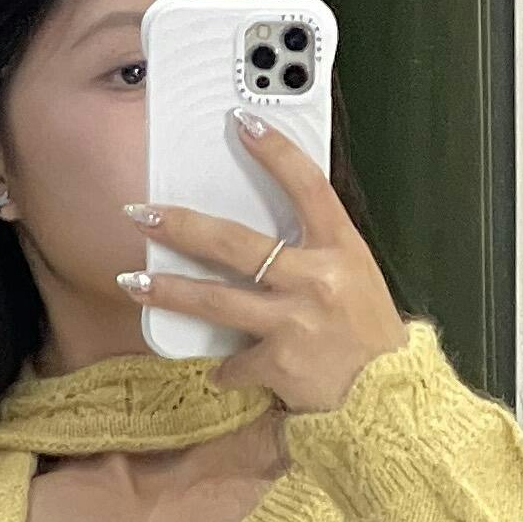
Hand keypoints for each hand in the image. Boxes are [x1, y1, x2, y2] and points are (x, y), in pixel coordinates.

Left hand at [118, 110, 405, 414]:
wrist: (389, 399)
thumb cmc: (367, 332)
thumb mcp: (354, 274)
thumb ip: (316, 248)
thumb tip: (263, 228)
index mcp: (341, 248)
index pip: (308, 186)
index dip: (275, 152)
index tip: (241, 122)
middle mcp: (317, 280)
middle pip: (236, 245)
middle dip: (183, 226)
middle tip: (143, 213)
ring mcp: (296, 323)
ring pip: (216, 301)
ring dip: (169, 291)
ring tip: (133, 282)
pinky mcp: (280, 365)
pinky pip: (235, 363)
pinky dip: (227, 368)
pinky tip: (223, 371)